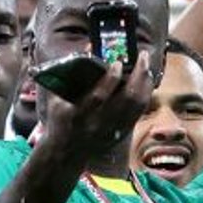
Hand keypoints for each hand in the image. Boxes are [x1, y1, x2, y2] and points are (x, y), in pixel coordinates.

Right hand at [37, 53, 153, 166]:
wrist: (64, 153)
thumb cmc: (59, 120)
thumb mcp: (55, 99)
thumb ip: (65, 74)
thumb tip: (86, 48)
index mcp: (79, 115)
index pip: (98, 97)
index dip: (110, 79)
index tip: (117, 63)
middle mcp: (98, 124)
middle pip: (125, 100)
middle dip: (138, 76)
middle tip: (144, 57)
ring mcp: (111, 131)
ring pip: (135, 106)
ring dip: (145, 84)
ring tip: (147, 67)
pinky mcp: (120, 134)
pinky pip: (138, 113)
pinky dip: (144, 96)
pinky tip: (146, 83)